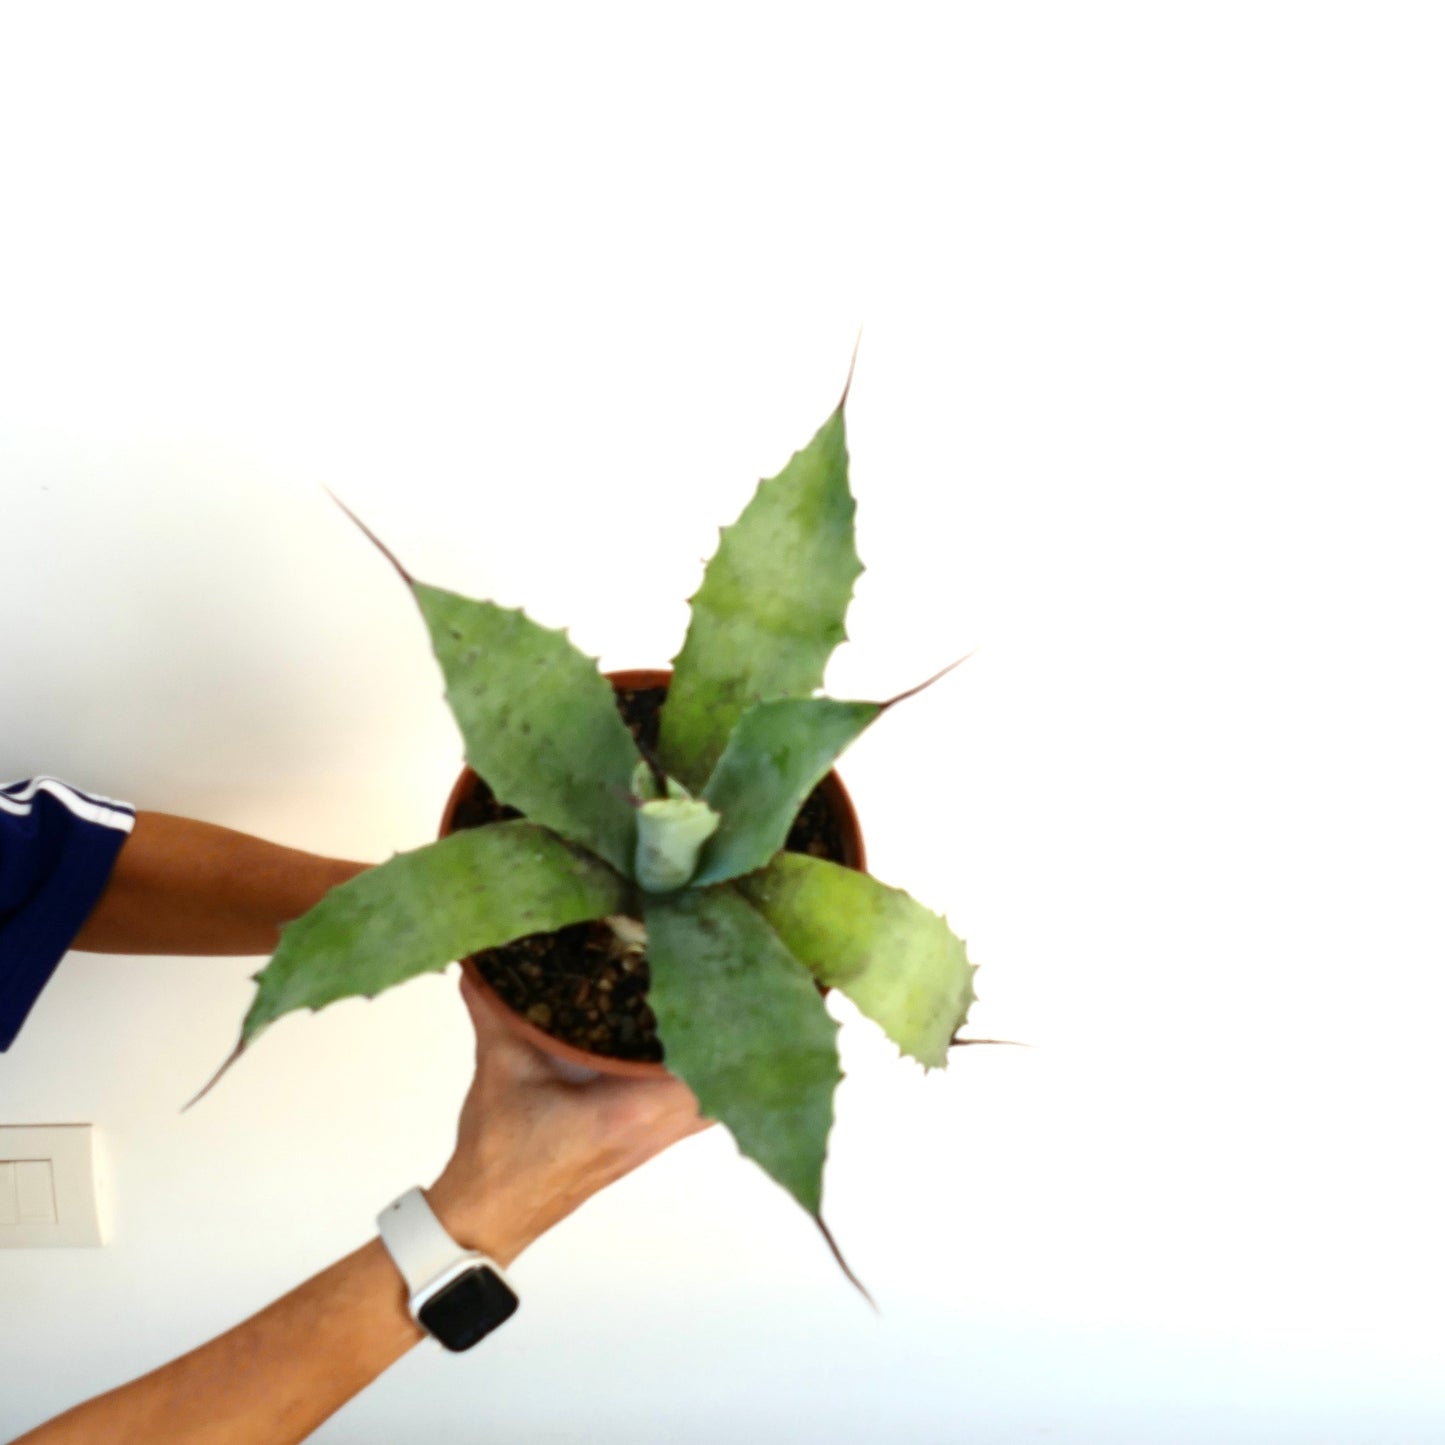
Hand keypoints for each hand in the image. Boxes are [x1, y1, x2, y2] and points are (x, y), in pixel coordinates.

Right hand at [426, 967, 708, 1263]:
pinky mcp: (646, 1148)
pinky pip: (692, 1112)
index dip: (706, 1023)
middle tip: (706, 988)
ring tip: (700, 1014)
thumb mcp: (500, 1068)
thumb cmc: (498, 1151)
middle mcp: (652, 1129)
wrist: (491, 1213)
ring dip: (710, 1061)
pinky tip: (680, 1052)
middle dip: (716, 1035)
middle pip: (716, 1080)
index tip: (702, 982)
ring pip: (711, 1099)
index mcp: (625, 1110)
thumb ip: (494, 1010)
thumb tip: (480, 958)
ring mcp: (653, 1144)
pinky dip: (697, 1083)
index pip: (693, 1065)